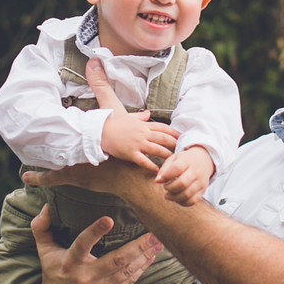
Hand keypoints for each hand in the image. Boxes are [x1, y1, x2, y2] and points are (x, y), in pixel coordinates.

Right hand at [32, 204, 162, 283]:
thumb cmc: (54, 273)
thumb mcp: (45, 252)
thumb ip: (42, 229)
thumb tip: (46, 207)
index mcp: (69, 262)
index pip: (81, 245)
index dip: (94, 232)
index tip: (108, 219)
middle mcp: (85, 277)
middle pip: (116, 260)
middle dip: (137, 247)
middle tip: (154, 233)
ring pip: (126, 271)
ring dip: (145, 256)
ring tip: (158, 243)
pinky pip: (129, 281)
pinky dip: (142, 268)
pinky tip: (152, 257)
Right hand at [87, 57, 178, 172]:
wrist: (99, 131)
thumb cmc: (113, 124)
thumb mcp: (128, 117)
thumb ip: (140, 116)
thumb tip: (148, 113)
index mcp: (143, 124)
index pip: (163, 127)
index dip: (174, 132)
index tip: (182, 137)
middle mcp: (142, 133)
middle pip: (163, 138)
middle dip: (175, 144)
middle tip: (184, 150)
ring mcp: (137, 143)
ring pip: (157, 149)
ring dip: (167, 155)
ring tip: (176, 162)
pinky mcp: (130, 153)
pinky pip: (144, 161)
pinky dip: (152, 166)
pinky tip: (159, 170)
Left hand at [157, 145, 215, 205]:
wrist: (203, 161)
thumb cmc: (184, 161)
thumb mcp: (174, 159)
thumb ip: (164, 169)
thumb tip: (158, 181)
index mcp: (187, 161)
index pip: (177, 168)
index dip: (166, 176)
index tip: (159, 179)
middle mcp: (196, 171)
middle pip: (182, 183)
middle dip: (170, 188)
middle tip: (165, 187)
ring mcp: (201, 182)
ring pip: (187, 194)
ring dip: (174, 197)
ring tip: (168, 195)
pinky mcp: (202, 191)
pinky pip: (192, 201)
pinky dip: (182, 202)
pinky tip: (177, 199)